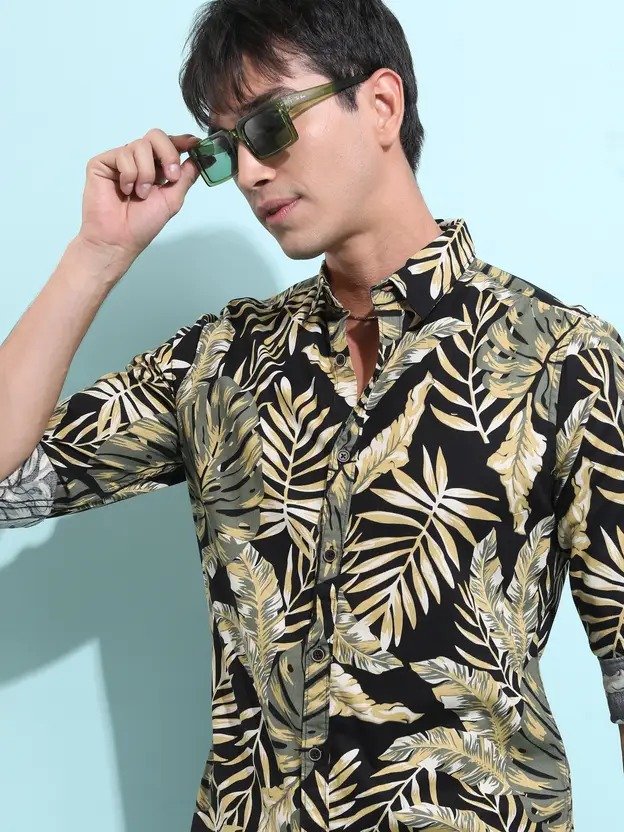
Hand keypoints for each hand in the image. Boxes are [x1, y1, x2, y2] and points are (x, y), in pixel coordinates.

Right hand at [77, 129, 202, 264]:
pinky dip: (129, 174)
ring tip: (140, 194)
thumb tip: (199, 158)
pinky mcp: (103, 162)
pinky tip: (124, 190)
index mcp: (156, 169)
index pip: (169, 145)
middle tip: (170, 177)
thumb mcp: (172, 200)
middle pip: (156, 136)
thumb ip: (185, 177)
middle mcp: (139, 160)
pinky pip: (122, 155)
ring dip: (146, 173)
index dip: (182, 141)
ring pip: (140, 145)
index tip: (195, 143)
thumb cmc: (143, 224)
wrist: (118, 239)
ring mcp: (120, 160)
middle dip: (168, 153)